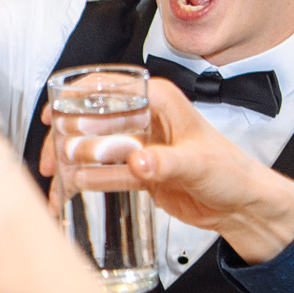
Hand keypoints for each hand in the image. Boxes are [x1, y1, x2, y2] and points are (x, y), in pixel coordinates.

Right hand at [42, 80, 278, 232]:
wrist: (241, 205)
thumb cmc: (230, 172)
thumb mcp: (197, 164)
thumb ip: (165, 162)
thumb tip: (136, 161)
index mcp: (159, 101)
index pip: (109, 88)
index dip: (75, 97)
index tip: (55, 115)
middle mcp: (146, 118)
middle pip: (92, 117)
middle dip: (65, 135)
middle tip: (52, 159)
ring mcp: (139, 144)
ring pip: (92, 145)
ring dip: (69, 160)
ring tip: (54, 179)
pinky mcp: (136, 169)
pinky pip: (102, 172)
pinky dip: (83, 182)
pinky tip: (68, 194)